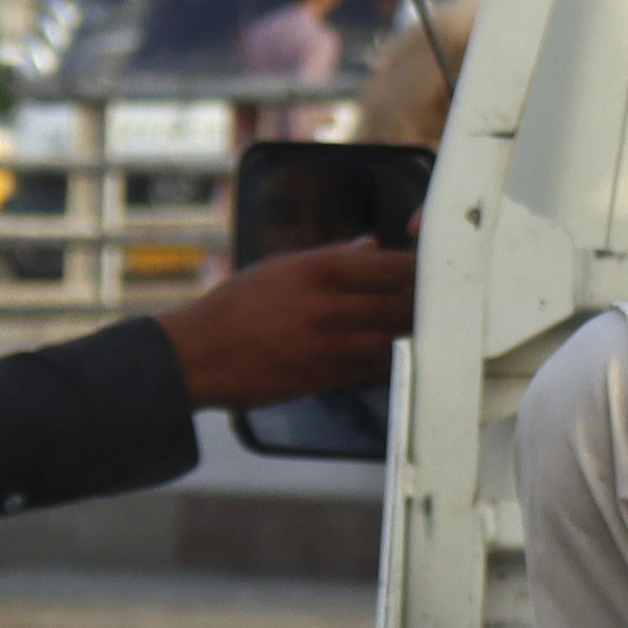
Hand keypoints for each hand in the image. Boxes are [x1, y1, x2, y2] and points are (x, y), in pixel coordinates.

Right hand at [160, 239, 414, 409]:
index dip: (420, 269)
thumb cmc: (236, 305)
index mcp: (322, 271)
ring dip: (405, 335)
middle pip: (405, 307)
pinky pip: (374, 369)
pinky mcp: (327, 380)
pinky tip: (383, 350)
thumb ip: (335, 257)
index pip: (396, 267)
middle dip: (422, 304)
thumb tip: (373, 247)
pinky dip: (384, 359)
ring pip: (395, 341)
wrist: (198, 356)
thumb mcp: (283, 267)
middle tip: (429, 301)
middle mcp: (332, 308)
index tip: (429, 269)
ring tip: (409, 326)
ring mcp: (332, 348)